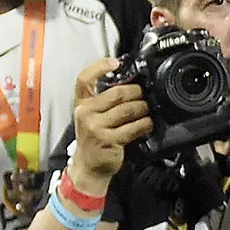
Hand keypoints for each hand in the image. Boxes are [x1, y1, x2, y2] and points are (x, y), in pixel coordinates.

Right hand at [66, 57, 150, 193]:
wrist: (88, 166)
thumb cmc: (93, 138)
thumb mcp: (90, 115)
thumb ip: (103, 100)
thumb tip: (130, 83)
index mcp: (81, 103)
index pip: (84, 79)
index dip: (100, 67)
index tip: (116, 62)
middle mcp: (85, 113)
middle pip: (116, 93)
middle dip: (136, 91)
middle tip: (143, 94)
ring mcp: (95, 127)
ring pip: (127, 109)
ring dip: (143, 108)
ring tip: (147, 109)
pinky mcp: (108, 140)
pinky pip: (133, 127)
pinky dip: (144, 124)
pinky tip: (148, 123)